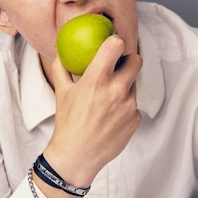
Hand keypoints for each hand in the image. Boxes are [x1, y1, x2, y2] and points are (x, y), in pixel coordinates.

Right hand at [43, 34, 141, 186]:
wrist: (77, 156)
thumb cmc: (67, 123)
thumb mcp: (61, 92)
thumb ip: (62, 67)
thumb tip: (62, 51)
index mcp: (96, 80)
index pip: (116, 45)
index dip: (116, 42)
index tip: (113, 45)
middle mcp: (116, 90)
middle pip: (136, 60)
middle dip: (129, 60)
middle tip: (120, 65)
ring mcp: (129, 106)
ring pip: (134, 84)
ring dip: (125, 86)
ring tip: (108, 98)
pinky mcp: (135, 119)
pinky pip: (134, 104)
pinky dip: (125, 106)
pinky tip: (112, 115)